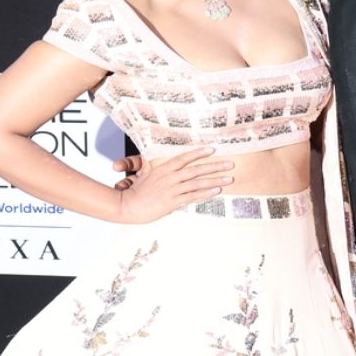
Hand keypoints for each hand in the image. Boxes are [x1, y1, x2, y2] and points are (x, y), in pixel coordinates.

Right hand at [115, 147, 233, 223]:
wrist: (126, 205)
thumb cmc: (135, 193)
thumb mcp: (146, 177)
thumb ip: (160, 173)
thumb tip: (170, 171)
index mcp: (163, 169)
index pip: (184, 158)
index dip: (199, 153)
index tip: (212, 149)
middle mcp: (169, 177)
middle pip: (196, 169)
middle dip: (215, 166)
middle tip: (230, 164)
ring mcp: (172, 189)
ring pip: (198, 182)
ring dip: (215, 180)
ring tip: (229, 178)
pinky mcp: (172, 202)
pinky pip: (192, 196)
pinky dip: (206, 193)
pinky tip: (217, 191)